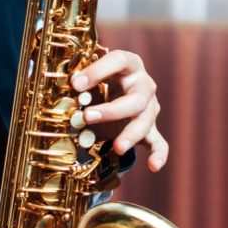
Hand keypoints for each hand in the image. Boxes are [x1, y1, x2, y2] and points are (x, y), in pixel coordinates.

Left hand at [71, 49, 167, 171]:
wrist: (114, 92)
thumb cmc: (100, 83)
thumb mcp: (90, 79)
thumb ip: (81, 83)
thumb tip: (68, 88)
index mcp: (129, 65)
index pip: (120, 61)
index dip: (99, 70)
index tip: (76, 84)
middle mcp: (144, 86)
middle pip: (136, 99)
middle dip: (112, 110)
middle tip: (87, 117)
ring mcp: (149, 108)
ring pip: (145, 122)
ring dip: (131, 134)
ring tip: (117, 147)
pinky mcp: (151, 128)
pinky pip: (159, 143)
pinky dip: (159, 155)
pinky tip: (154, 166)